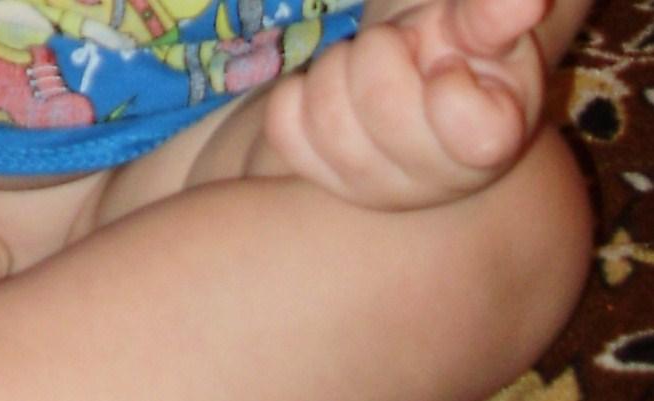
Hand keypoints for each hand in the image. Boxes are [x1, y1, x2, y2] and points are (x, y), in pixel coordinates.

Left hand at [263, 0, 545, 209]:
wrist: (418, 76)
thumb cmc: (461, 48)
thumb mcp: (485, 25)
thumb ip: (495, 14)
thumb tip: (525, 1)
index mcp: (491, 143)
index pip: (460, 115)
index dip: (446, 71)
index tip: (451, 62)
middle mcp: (432, 183)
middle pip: (380, 99)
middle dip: (382, 49)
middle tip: (401, 51)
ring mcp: (370, 187)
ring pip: (325, 110)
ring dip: (339, 66)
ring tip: (369, 69)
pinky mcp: (317, 176)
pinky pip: (282, 124)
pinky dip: (298, 92)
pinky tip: (332, 91)